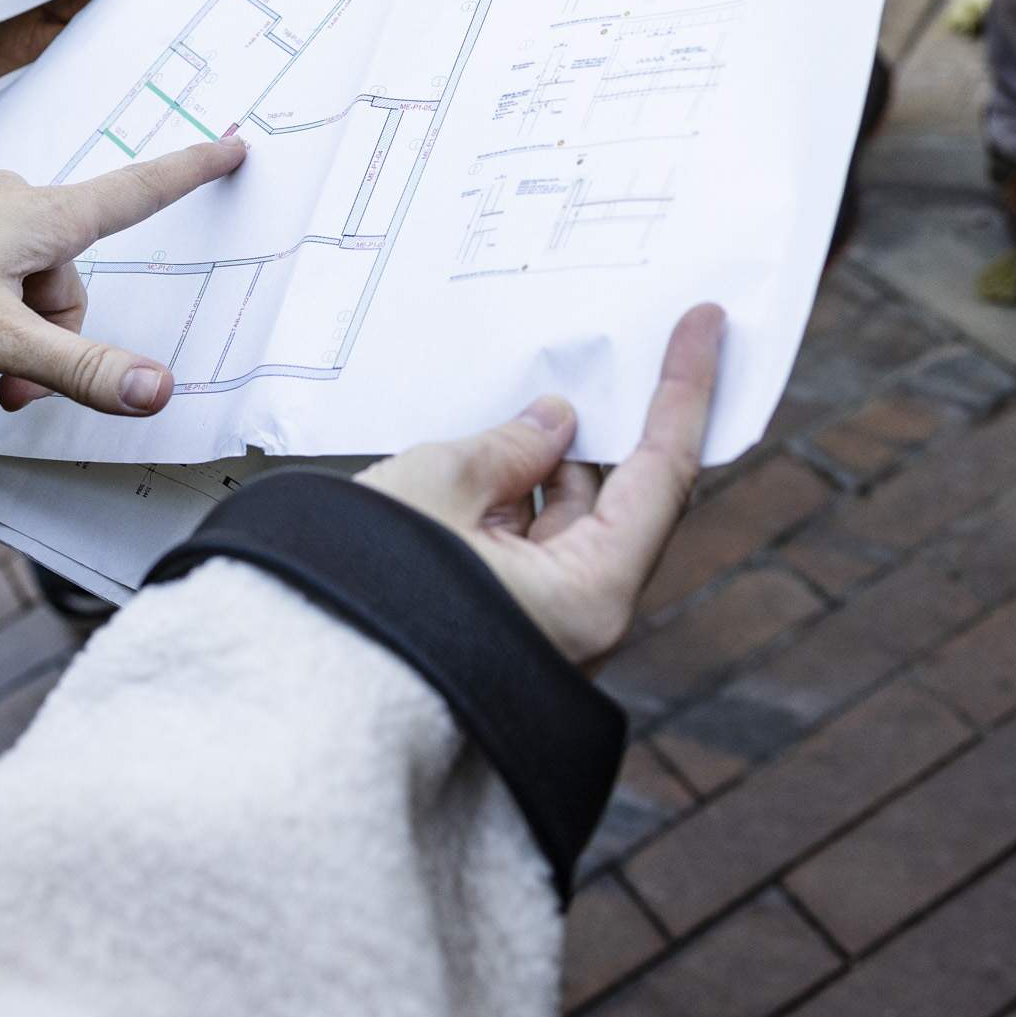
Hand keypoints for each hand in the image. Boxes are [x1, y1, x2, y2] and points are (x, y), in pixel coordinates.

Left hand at [0, 137, 245, 414]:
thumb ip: (77, 367)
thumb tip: (156, 390)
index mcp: (45, 218)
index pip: (139, 192)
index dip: (190, 173)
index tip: (232, 146)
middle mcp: (14, 200)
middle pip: (66, 279)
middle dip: (48, 337)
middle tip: (5, 387)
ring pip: (19, 280)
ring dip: (5, 327)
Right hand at [357, 304, 722, 663]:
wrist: (310, 688)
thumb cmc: (369, 597)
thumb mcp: (439, 485)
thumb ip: (508, 446)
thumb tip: (551, 423)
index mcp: (590, 594)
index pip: (663, 475)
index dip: (684, 392)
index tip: (705, 327)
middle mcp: (580, 620)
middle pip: (617, 500)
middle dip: (602, 429)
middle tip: (603, 356)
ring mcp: (541, 627)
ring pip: (565, 523)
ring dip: (546, 463)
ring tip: (518, 406)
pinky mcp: (502, 625)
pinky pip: (525, 547)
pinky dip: (513, 498)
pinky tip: (487, 455)